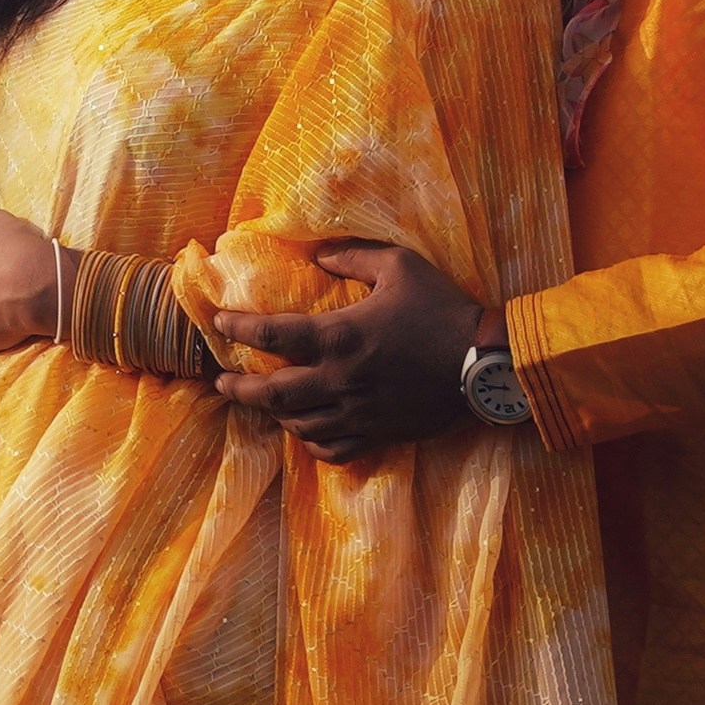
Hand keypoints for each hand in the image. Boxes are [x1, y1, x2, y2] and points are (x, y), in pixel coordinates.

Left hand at [212, 240, 486, 459]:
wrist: (484, 363)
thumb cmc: (441, 309)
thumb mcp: (399, 265)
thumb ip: (353, 256)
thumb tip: (317, 254)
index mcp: (340, 336)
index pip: (272, 335)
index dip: (238, 328)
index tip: (219, 323)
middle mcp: (340, 380)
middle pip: (273, 393)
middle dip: (239, 387)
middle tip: (221, 381)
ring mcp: (358, 413)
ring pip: (299, 425)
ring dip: (273, 415)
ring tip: (261, 403)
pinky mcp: (378, 434)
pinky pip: (334, 450)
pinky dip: (312, 443)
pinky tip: (305, 432)